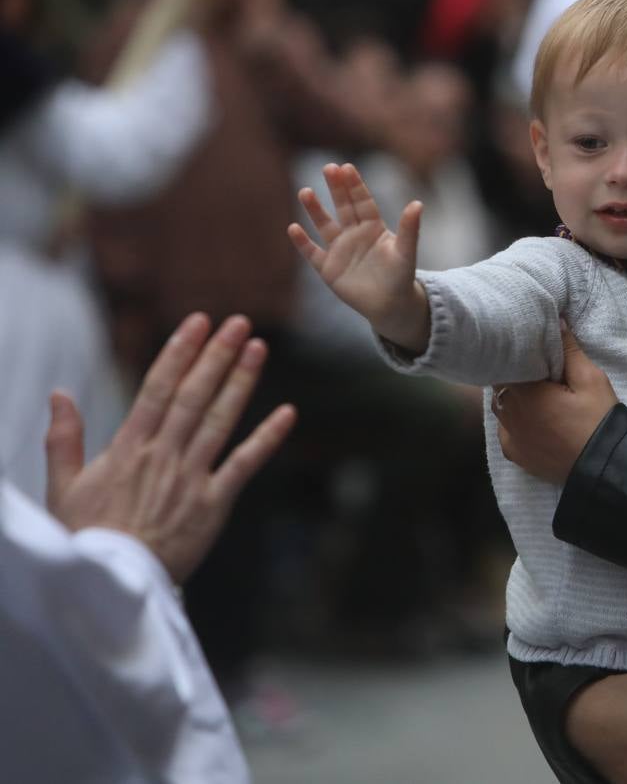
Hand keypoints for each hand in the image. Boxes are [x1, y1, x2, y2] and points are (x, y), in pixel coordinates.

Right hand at [45, 314, 295, 582]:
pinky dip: (267, 439)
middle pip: (194, 395)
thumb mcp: (63, 487)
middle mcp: (163, 455)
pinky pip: (244, 465)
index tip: (198, 323)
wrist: (111, 585)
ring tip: (258, 349)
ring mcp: (191, 478)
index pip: (157, 388)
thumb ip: (64, 438)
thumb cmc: (86, 538)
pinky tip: (288, 413)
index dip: (180, 352)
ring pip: (220, 420)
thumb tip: (59, 393)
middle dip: (217, 356)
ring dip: (241, 382)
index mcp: (129, 447)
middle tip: (239, 322)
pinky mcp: (214, 504)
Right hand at [287, 162, 430, 353]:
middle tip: (328, 167)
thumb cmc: (401, 277)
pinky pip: (312, 253)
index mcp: (373, 228)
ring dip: (315, 210)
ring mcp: (339, 250)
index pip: (362, 201)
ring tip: (306, 191)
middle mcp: (354, 234)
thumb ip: (409, 230)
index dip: (355, 185)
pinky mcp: (328, 268)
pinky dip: (302, 242)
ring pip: (324, 225)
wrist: (390, 306)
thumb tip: (418, 204)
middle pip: (343, 207)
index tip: (346, 167)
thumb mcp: (406, 252)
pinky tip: (293, 228)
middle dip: (336, 188)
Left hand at [493, 324, 617, 482]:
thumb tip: (555, 322)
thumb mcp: (590, 378)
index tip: (531, 351)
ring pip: (501, 407)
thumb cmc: (597, 419)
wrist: (603, 465)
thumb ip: (568, 350)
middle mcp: (508, 413)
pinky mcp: (516, 454)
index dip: (517, 355)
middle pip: (500, 385)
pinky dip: (514, 422)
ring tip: (533, 394)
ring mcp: (509, 436)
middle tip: (536, 371)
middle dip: (514, 376)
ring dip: (512, 398)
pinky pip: (506, 431)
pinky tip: (530, 419)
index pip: (506, 364)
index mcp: (523, 391)